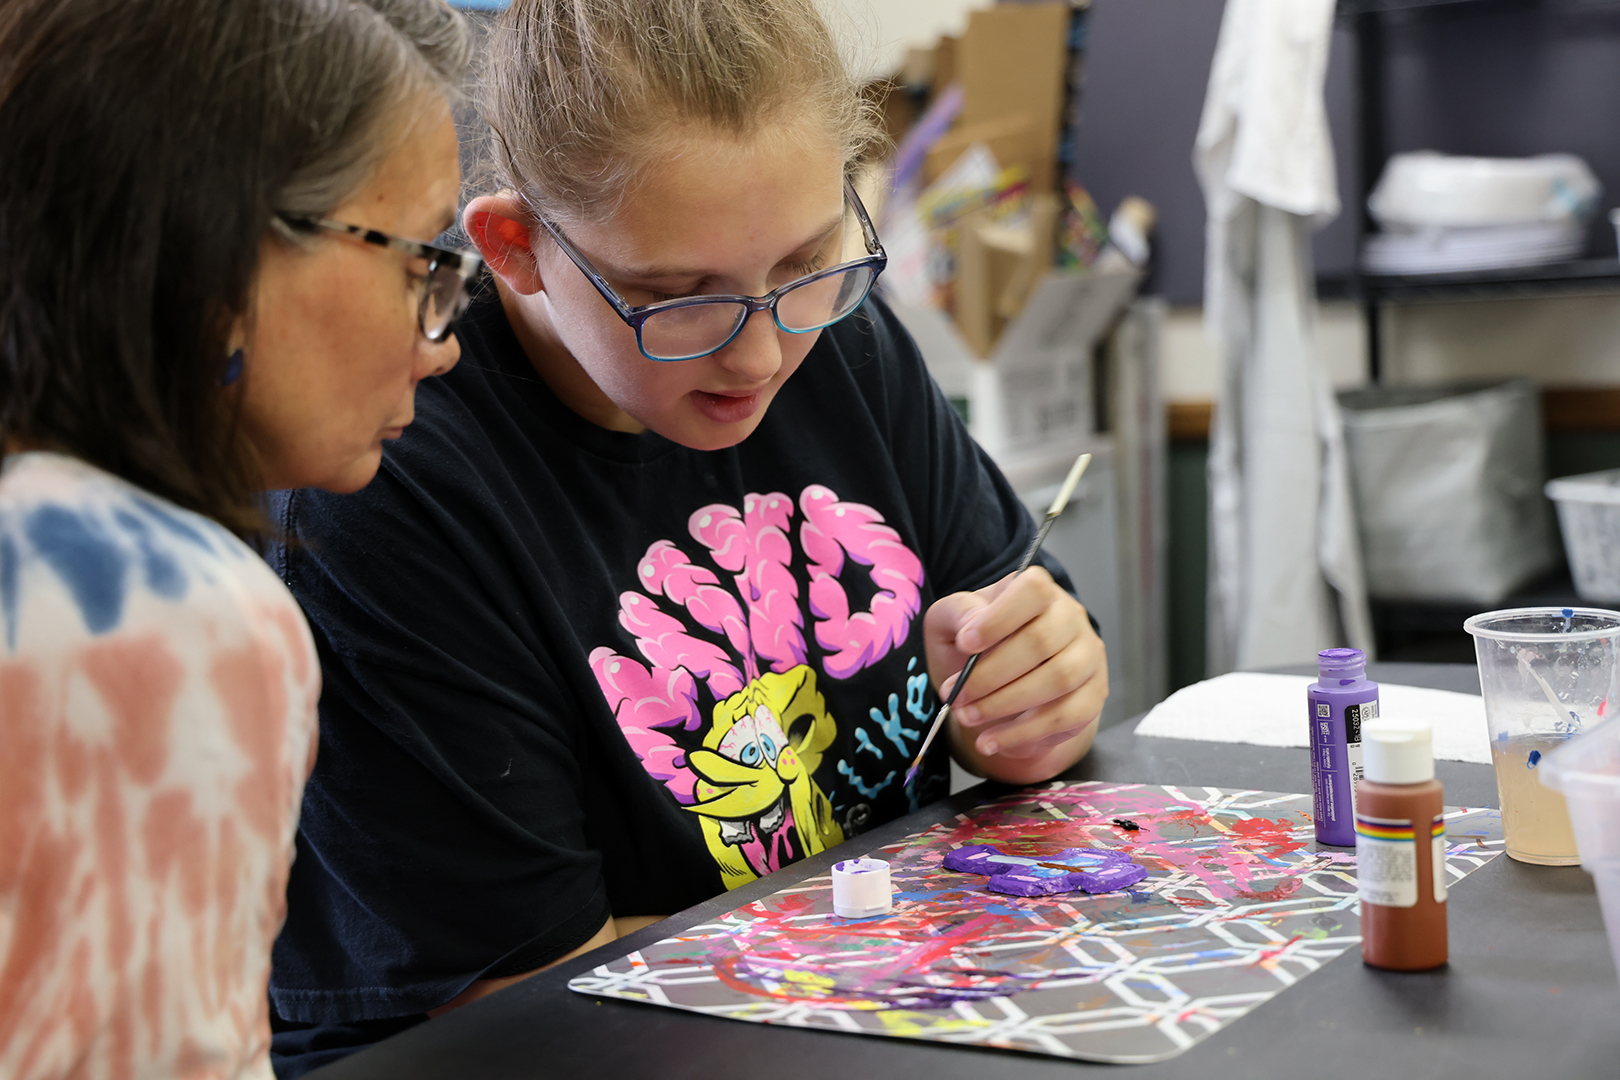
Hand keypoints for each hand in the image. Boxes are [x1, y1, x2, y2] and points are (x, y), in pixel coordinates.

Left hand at [923, 566, 1106, 783]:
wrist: (997, 681)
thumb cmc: (974, 643)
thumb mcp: (952, 620)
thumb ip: (959, 613)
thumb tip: (973, 625)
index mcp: (1038, 590)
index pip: (1033, 591)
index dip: (1000, 618)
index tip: (965, 643)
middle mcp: (1071, 618)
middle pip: (1041, 642)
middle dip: (991, 675)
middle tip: (956, 695)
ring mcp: (1088, 656)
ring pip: (1058, 680)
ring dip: (1006, 705)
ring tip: (968, 718)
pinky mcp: (1092, 695)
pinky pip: (1066, 717)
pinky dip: (1023, 734)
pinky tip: (991, 741)